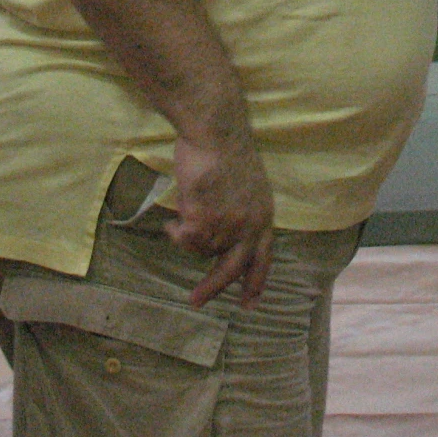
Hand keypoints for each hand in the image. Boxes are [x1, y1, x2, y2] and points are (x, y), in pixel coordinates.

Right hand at [166, 129, 276, 308]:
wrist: (215, 132)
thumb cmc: (225, 151)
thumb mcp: (245, 187)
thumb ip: (238, 213)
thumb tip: (220, 239)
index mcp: (264, 215)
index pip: (263, 258)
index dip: (255, 282)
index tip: (248, 305)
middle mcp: (251, 225)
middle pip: (232, 267)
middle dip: (213, 287)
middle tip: (195, 301)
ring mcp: (228, 225)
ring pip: (202, 250)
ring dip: (187, 238)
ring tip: (180, 218)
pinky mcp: (205, 220)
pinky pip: (185, 240)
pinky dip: (176, 232)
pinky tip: (173, 219)